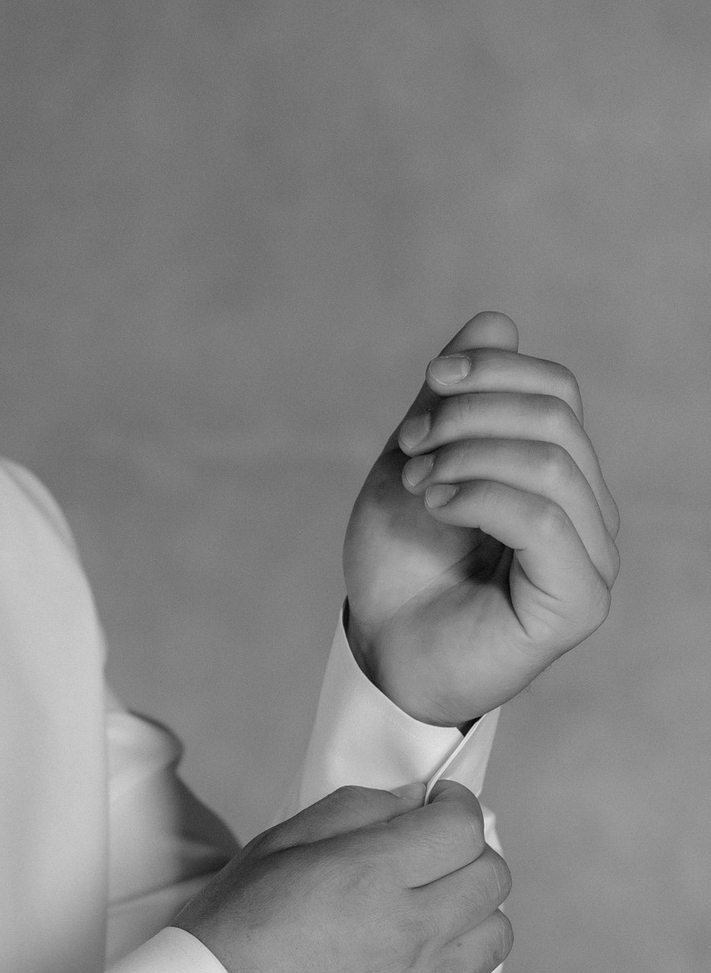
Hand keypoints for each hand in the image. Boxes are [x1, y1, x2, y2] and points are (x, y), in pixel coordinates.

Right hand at [175, 781, 511, 972]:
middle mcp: (408, 936)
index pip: (461, 827)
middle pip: (492, 879)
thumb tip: (415, 801)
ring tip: (422, 922)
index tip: (438, 811)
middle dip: (467, 858)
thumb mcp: (271, 851)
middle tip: (430, 864)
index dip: (454, 807)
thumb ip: (352, 813)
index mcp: (368, 877)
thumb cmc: (225, 941)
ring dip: (467, 918)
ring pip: (495, 938)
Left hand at [343, 311, 619, 725]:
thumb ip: (453, 397)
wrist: (381, 650)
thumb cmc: (399, 565)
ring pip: (551, 460)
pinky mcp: (579, 600)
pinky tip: (437, 505)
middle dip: (470, 415)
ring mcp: (592, 556)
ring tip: (419, 483)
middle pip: (556, 415)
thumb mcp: (416, 459)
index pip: (556, 388)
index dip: (492, 371)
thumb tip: (497, 322)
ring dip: (468, 456)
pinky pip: (543, 517)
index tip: (429, 386)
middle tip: (412, 448)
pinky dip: (480, 495)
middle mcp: (588, 511)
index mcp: (559, 473)